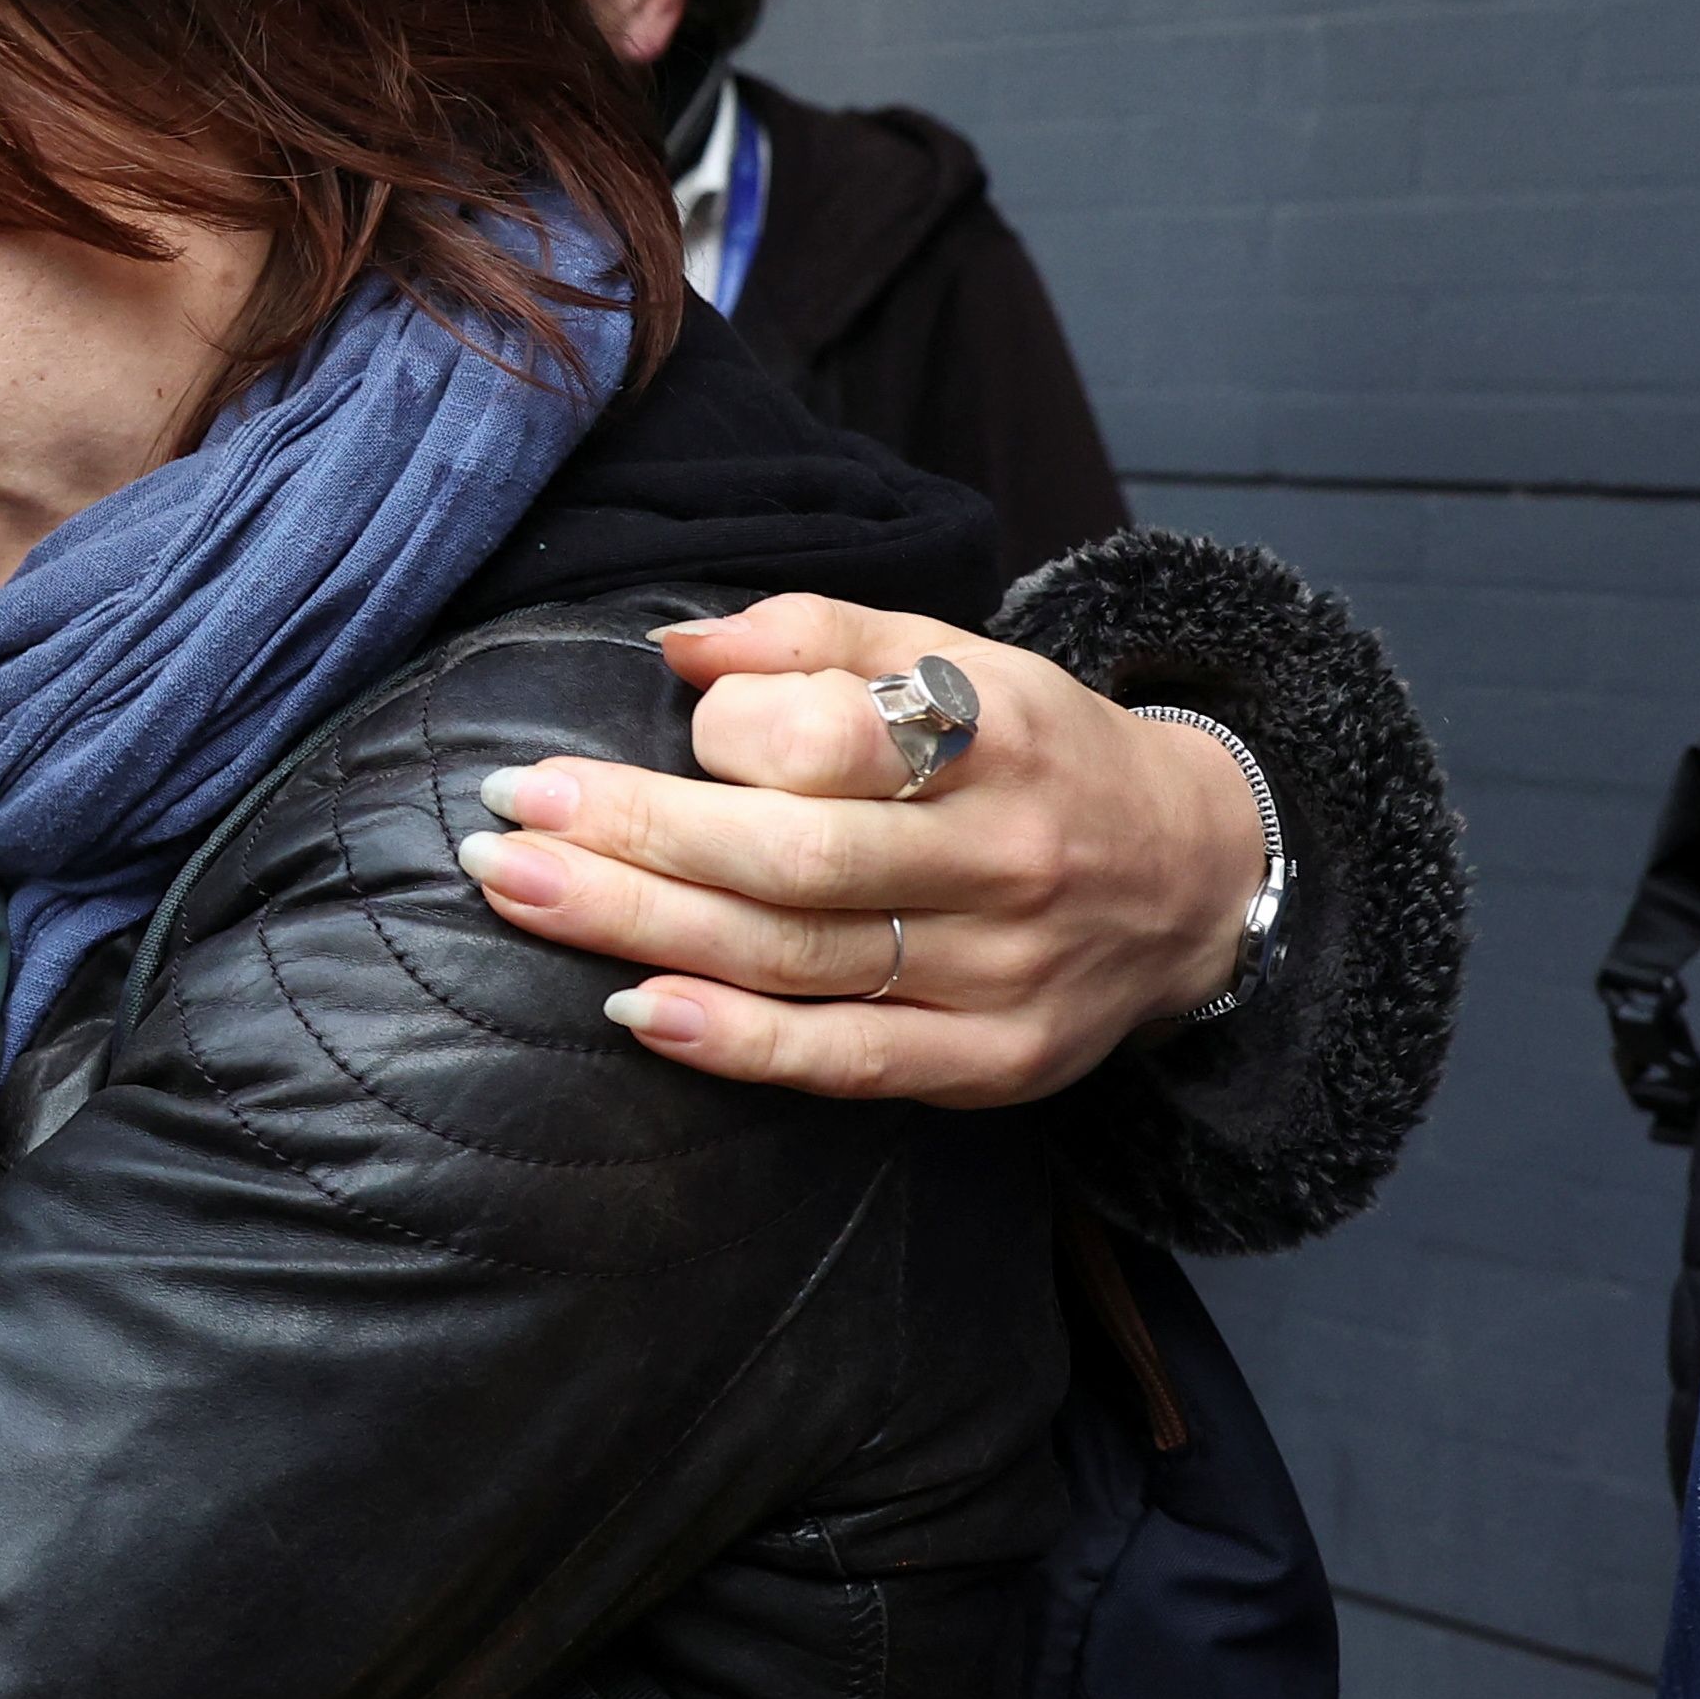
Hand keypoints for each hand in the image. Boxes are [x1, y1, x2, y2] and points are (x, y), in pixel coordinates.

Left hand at [456, 593, 1265, 1104]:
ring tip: (522, 892)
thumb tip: (672, 646)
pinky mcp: (993, 1062)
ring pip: (796, 958)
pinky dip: (733, 1042)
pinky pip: (846, 1061)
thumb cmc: (1030, 749)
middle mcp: (1007, 858)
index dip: (735, 732)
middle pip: (791, 859)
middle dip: (632, 836)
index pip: (846, 739)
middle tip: (504, 817)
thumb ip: (811, 636)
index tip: (666, 722)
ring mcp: (1003, 973)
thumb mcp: (954, 654)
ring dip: (638, 928)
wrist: (1195, 879)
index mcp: (1000, 736)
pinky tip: (632, 1006)